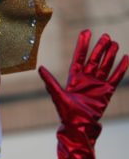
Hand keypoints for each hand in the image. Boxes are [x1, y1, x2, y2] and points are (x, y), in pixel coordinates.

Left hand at [42, 29, 127, 158]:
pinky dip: (121, 69)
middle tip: (105, 36)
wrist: (79, 126)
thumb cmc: (66, 112)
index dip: (82, 45)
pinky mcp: (106, 92)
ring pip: (105, 66)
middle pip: (94, 60)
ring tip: (115, 43)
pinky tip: (126, 58)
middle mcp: (86, 79)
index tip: (86, 32)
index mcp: (74, 78)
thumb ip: (49, 81)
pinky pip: (115, 78)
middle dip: (99, 48)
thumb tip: (39, 68)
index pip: (79, 57)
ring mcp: (97, 85)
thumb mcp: (57, 94)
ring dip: (110, 55)